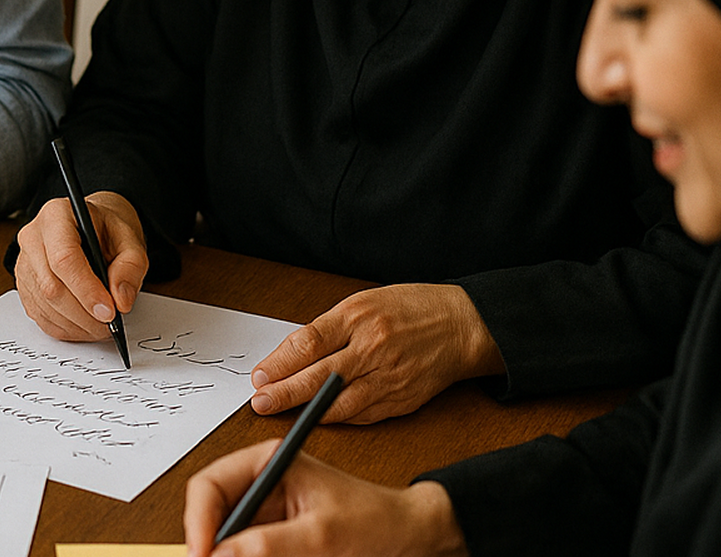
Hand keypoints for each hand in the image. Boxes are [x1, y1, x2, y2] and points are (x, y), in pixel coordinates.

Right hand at [13, 193, 148, 341]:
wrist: (92, 228)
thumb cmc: (107, 230)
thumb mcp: (130, 239)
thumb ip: (130, 267)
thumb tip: (120, 301)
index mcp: (56, 216)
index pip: (64, 258)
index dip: (86, 290)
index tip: (109, 311)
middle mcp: (33, 238)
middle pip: (51, 286)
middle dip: (84, 314)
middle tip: (111, 324)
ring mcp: (24, 263)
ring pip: (45, 305)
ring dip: (77, 324)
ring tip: (102, 326)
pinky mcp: (24, 286)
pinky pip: (40, 315)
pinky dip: (66, 328)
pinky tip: (85, 326)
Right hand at [183, 442, 467, 556]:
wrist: (408, 537)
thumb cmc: (376, 520)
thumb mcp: (323, 534)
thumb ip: (271, 543)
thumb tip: (223, 553)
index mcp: (268, 463)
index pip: (210, 485)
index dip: (198, 521)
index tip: (203, 553)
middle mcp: (261, 484)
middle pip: (212, 515)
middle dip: (212, 544)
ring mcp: (266, 512)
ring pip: (226, 540)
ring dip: (231, 555)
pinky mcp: (274, 536)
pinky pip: (246, 552)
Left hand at [248, 284, 503, 423]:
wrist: (462, 326)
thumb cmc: (410, 309)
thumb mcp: (363, 302)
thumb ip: (329, 328)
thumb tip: (290, 355)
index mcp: (358, 316)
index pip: (308, 343)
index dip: (279, 364)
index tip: (259, 376)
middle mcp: (373, 347)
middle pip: (319, 376)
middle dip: (284, 392)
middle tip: (260, 401)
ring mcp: (389, 376)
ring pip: (339, 402)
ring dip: (306, 410)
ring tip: (281, 412)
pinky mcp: (402, 400)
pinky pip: (362, 415)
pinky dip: (337, 417)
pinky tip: (318, 417)